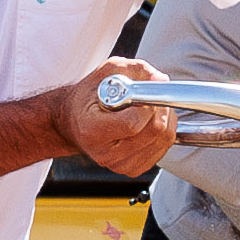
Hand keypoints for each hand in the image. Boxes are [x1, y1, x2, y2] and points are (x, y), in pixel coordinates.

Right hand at [46, 58, 174, 175]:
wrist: (74, 122)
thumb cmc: (89, 97)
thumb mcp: (108, 72)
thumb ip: (136, 70)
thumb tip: (162, 80)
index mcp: (92, 130)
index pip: (133, 122)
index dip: (147, 105)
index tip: (145, 93)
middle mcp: (105, 153)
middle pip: (154, 132)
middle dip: (161, 109)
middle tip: (150, 98)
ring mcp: (119, 164)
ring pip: (163, 141)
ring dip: (164, 120)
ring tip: (148, 110)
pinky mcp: (132, 169)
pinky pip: (163, 150)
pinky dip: (162, 134)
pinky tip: (147, 124)